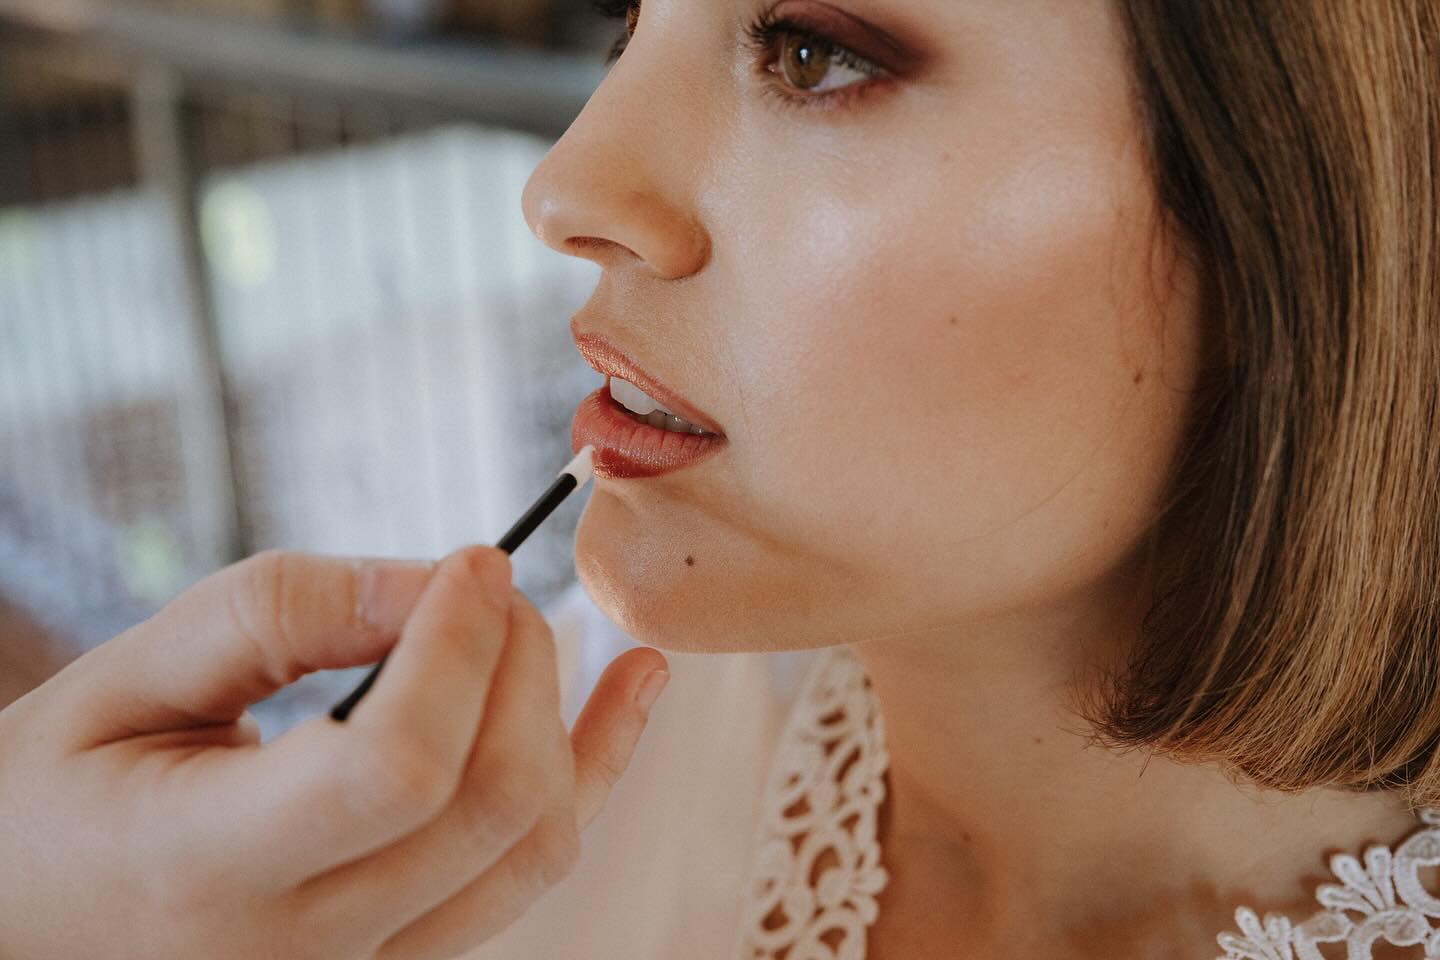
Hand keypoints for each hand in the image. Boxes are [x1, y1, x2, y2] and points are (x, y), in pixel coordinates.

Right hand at [0, 545, 668, 958]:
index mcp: (201, 874)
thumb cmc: (51, 795)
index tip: (473, 562)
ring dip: (568, 722)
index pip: (392, 770)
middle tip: (487, 584)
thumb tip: (431, 582)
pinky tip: (632, 689)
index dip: (457, 651)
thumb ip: (274, 617)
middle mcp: (296, 951)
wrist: (31, 923)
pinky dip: (591, 776)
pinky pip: (523, 873)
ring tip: (556, 625)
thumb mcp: (120, 683)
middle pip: (488, 807)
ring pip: (532, 852)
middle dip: (518, 666)